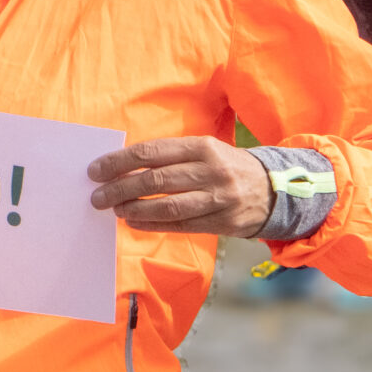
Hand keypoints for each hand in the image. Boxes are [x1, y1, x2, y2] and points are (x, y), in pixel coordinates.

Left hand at [87, 138, 275, 238]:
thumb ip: (171, 156)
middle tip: (98, 196)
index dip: (120, 162)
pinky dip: (153, 224)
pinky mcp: (223, 222)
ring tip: (115, 210)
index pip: (152, 152)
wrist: (275, 189)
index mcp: (203, 146)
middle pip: (156, 180)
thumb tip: (124, 168)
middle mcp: (212, 171)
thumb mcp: (206, 150)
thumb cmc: (227, 166)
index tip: (96, 170)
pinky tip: (135, 223)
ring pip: (167, 206)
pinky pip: (181, 225)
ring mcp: (219, 198)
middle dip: (120, 188)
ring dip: (135, 209)